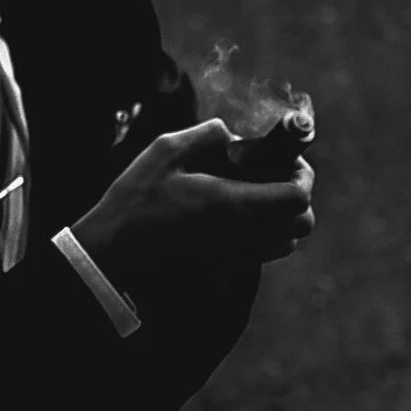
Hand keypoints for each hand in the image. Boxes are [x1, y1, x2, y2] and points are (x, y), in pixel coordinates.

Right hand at [73, 118, 314, 295]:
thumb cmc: (133, 205)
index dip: (302, 175)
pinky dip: (256, 238)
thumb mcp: (164, 152)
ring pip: (284, 244)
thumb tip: (231, 135)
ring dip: (279, 220)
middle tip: (272, 180)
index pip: (298, 197)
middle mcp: (239, 238)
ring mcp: (231, 261)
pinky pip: (256, 256)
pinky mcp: (219, 276)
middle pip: (300, 225)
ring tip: (251, 201)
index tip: (287, 162)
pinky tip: (226, 223)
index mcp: (231, 205)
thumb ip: (207, 135)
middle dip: (296, 198)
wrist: (108, 261)